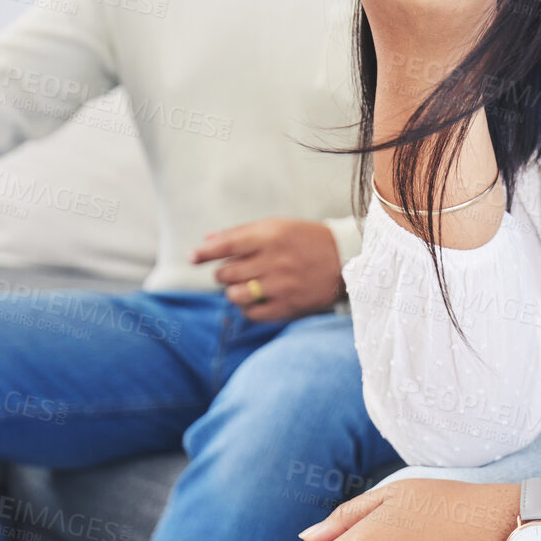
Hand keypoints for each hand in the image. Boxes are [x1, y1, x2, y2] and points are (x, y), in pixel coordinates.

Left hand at [190, 218, 343, 321]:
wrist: (347, 259)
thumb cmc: (306, 239)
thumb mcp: (277, 226)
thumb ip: (241, 232)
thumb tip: (206, 240)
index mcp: (270, 236)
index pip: (225, 245)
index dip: (204, 253)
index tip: (192, 257)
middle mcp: (274, 261)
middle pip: (226, 273)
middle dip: (223, 273)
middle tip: (234, 271)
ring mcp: (281, 286)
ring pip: (235, 295)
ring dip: (233, 292)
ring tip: (246, 286)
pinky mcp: (288, 307)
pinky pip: (252, 313)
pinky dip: (248, 308)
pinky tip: (256, 299)